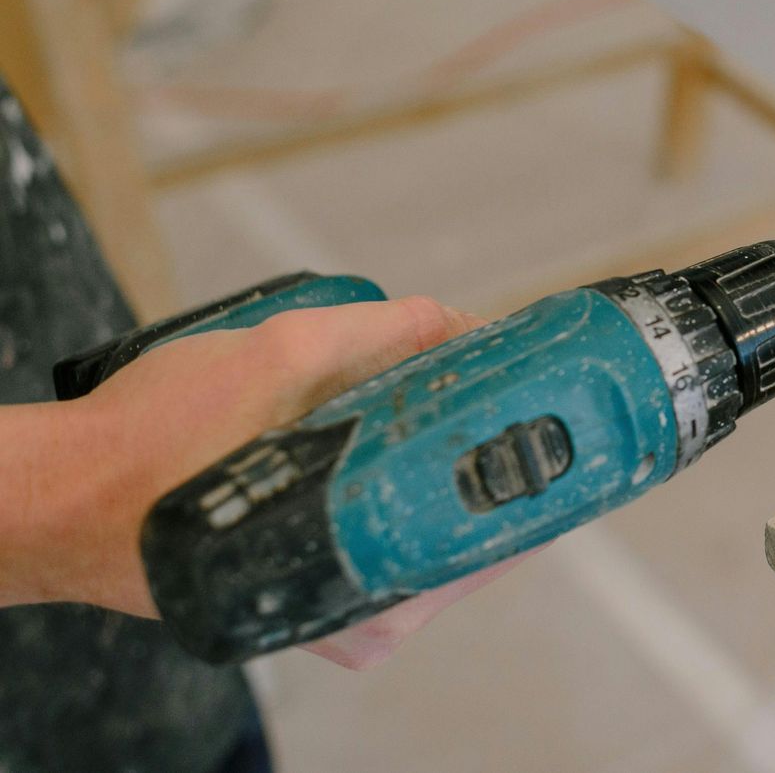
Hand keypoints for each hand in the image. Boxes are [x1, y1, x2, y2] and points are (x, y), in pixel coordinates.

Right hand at [22, 297, 523, 667]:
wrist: (54, 500)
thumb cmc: (153, 445)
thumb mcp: (278, 357)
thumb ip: (380, 336)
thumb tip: (460, 322)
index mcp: (376, 595)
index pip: (499, 534)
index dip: (529, 463)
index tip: (556, 409)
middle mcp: (362, 618)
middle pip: (466, 527)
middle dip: (486, 451)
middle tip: (508, 383)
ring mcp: (333, 609)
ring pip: (420, 525)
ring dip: (437, 460)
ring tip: (456, 393)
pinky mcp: (304, 587)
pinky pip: (378, 529)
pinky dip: (391, 477)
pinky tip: (399, 424)